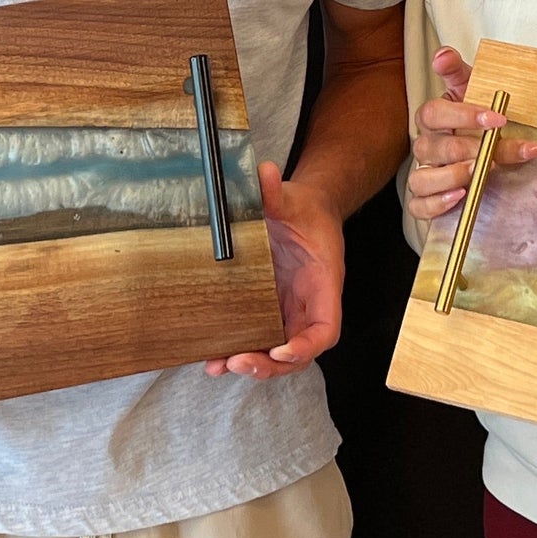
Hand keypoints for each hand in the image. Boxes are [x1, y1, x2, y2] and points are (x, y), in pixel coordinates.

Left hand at [205, 162, 344, 379]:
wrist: (302, 209)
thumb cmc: (306, 209)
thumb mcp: (292, 199)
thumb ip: (277, 192)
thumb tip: (263, 172)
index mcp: (323, 284)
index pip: (324, 330)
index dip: (305, 347)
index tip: (280, 351)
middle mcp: (308, 305)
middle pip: (297, 352)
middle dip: (270, 365)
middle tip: (238, 363)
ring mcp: (288, 310)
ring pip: (275, 351)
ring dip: (250, 364)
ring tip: (218, 365)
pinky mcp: (270, 309)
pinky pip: (258, 337)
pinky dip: (238, 349)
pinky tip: (212, 355)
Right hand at [404, 45, 536, 223]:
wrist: (487, 148)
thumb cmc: (477, 117)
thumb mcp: (472, 88)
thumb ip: (457, 71)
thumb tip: (443, 54)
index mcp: (433, 118)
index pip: (436, 113)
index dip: (464, 115)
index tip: (498, 119)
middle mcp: (426, 146)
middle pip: (432, 148)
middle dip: (465, 149)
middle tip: (492, 152)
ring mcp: (424, 173)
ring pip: (422, 178)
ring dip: (450, 177)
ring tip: (477, 174)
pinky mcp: (426, 199)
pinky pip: (420, 205)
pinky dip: (437, 204)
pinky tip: (460, 197)